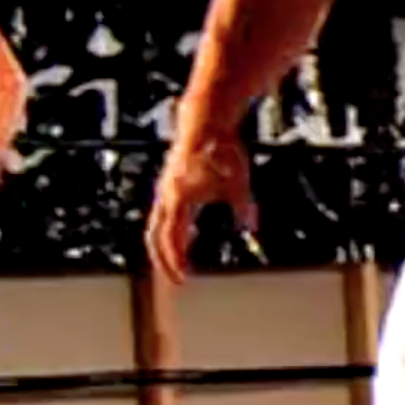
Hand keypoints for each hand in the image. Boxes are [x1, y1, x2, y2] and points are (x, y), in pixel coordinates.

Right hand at [147, 128, 256, 282]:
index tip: (183, 279)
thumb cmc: (222, 149)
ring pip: (156, 226)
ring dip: (165, 248)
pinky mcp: (170, 185)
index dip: (175, 260)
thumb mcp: (239, 181)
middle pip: (155, 237)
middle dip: (163, 261)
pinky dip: (170, 232)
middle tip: (175, 282)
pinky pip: (164, 215)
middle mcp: (166, 196)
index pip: (171, 238)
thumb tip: (250, 227)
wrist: (206, 122)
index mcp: (179, 198)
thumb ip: (243, 206)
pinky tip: (186, 237)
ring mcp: (165, 190)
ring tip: (179, 265)